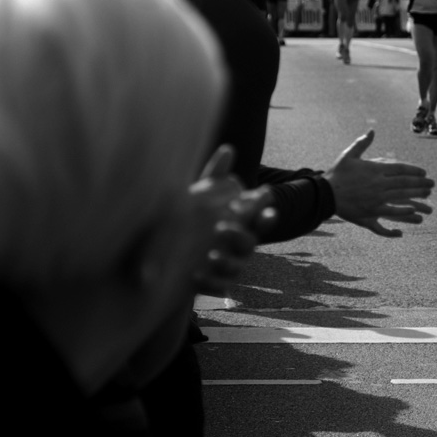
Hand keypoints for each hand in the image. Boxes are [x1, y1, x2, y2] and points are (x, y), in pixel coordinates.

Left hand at [189, 145, 275, 295]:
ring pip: (236, 268)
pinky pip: (218, 287)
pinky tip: (196, 275)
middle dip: (240, 236)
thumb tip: (229, 148)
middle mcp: (238, 247)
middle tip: (221, 227)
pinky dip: (210, 283)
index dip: (265, 216)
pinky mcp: (213, 284)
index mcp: (240, 224)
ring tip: (210, 256)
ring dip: (226, 262)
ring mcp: (227, 266)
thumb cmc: (191, 223)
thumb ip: (216, 176)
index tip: (267, 210)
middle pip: (249, 243)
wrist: (169, 259)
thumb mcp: (201, 198)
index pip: (258, 220)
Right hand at [323, 130, 433, 236]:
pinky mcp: (371, 212)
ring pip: (402, 197)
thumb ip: (362, 143)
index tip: (424, 173)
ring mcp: (376, 199)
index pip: (400, 168)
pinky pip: (391, 213)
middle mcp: (378, 184)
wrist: (325, 194)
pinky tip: (413, 211)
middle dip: (421, 183)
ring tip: (428, 196)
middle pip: (405, 182)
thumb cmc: (337, 174)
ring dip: (417, 196)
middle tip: (432, 184)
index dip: (414, 170)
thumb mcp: (349, 155)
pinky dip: (403, 212)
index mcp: (375, 169)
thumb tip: (372, 130)